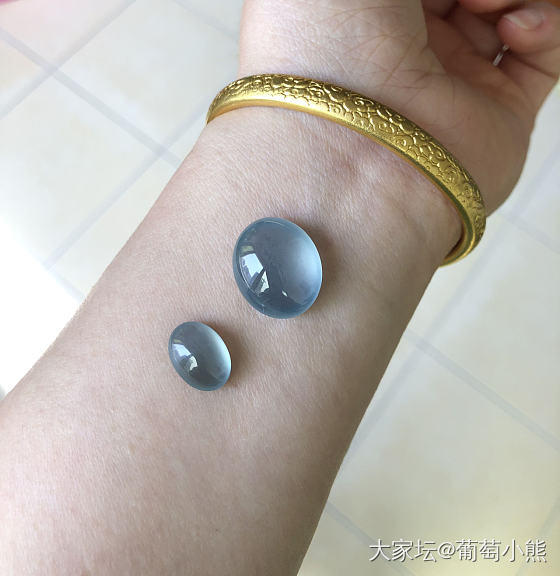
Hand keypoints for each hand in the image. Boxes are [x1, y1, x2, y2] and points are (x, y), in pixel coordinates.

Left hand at [239, 0, 559, 214]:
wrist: (354, 153)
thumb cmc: (327, 50)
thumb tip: (459, 2)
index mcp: (367, 21)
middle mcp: (410, 51)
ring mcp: (456, 83)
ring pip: (509, 11)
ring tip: (487, 3)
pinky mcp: (498, 114)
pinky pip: (542, 54)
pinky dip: (546, 25)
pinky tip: (517, 28)